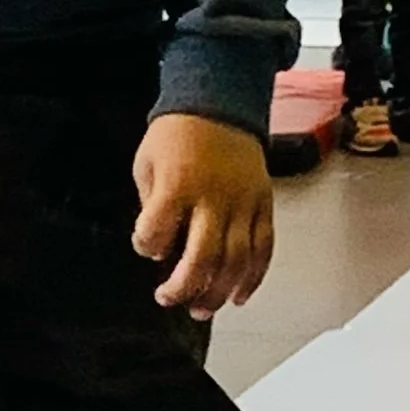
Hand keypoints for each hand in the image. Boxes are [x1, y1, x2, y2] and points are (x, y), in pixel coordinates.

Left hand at [132, 114, 274, 320]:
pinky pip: (263, 249)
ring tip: (202, 309)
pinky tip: (239, 295)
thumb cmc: (178, 132)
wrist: (219, 101)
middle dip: (184, 288)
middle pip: (203, 258)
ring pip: (236, 261)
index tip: (146, 245)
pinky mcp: (263, 205)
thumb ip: (151, 205)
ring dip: (218, 293)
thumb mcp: (147, 162)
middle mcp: (213, 197)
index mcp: (177, 185)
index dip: (146, 245)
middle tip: (170, 299)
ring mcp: (243, 203)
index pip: (156, 232)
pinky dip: (253, 277)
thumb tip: (160, 247)